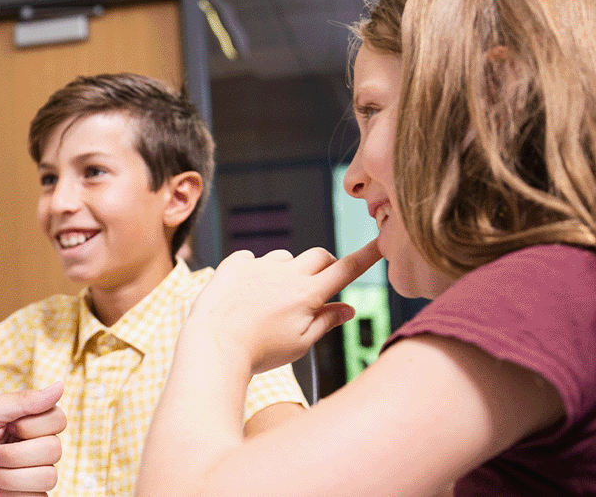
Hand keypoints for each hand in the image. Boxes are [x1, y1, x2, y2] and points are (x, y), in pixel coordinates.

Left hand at [0, 383, 65, 496]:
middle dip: (15, 454)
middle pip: (54, 449)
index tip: (7, 425)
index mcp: (26, 421)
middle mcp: (32, 446)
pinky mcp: (24, 496)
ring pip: (48, 477)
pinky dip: (10, 492)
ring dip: (10, 475)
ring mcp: (29, 473)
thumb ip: (23, 400)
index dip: (33, 425)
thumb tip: (60, 386)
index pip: (58, 419)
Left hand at [186, 240, 382, 374]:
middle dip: (325, 266)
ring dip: (286, 272)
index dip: (367, 256)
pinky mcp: (234, 263)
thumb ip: (326, 322)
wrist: (213, 345)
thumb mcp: (300, 343)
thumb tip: (348, 308)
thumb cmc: (260, 352)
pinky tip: (243, 294)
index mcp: (308, 294)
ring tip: (269, 302)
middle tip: (316, 287)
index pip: (346, 270)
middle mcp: (286, 273)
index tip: (382, 242)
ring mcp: (259, 265)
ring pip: (284, 258)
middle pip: (319, 255)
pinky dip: (253, 271)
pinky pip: (251, 258)